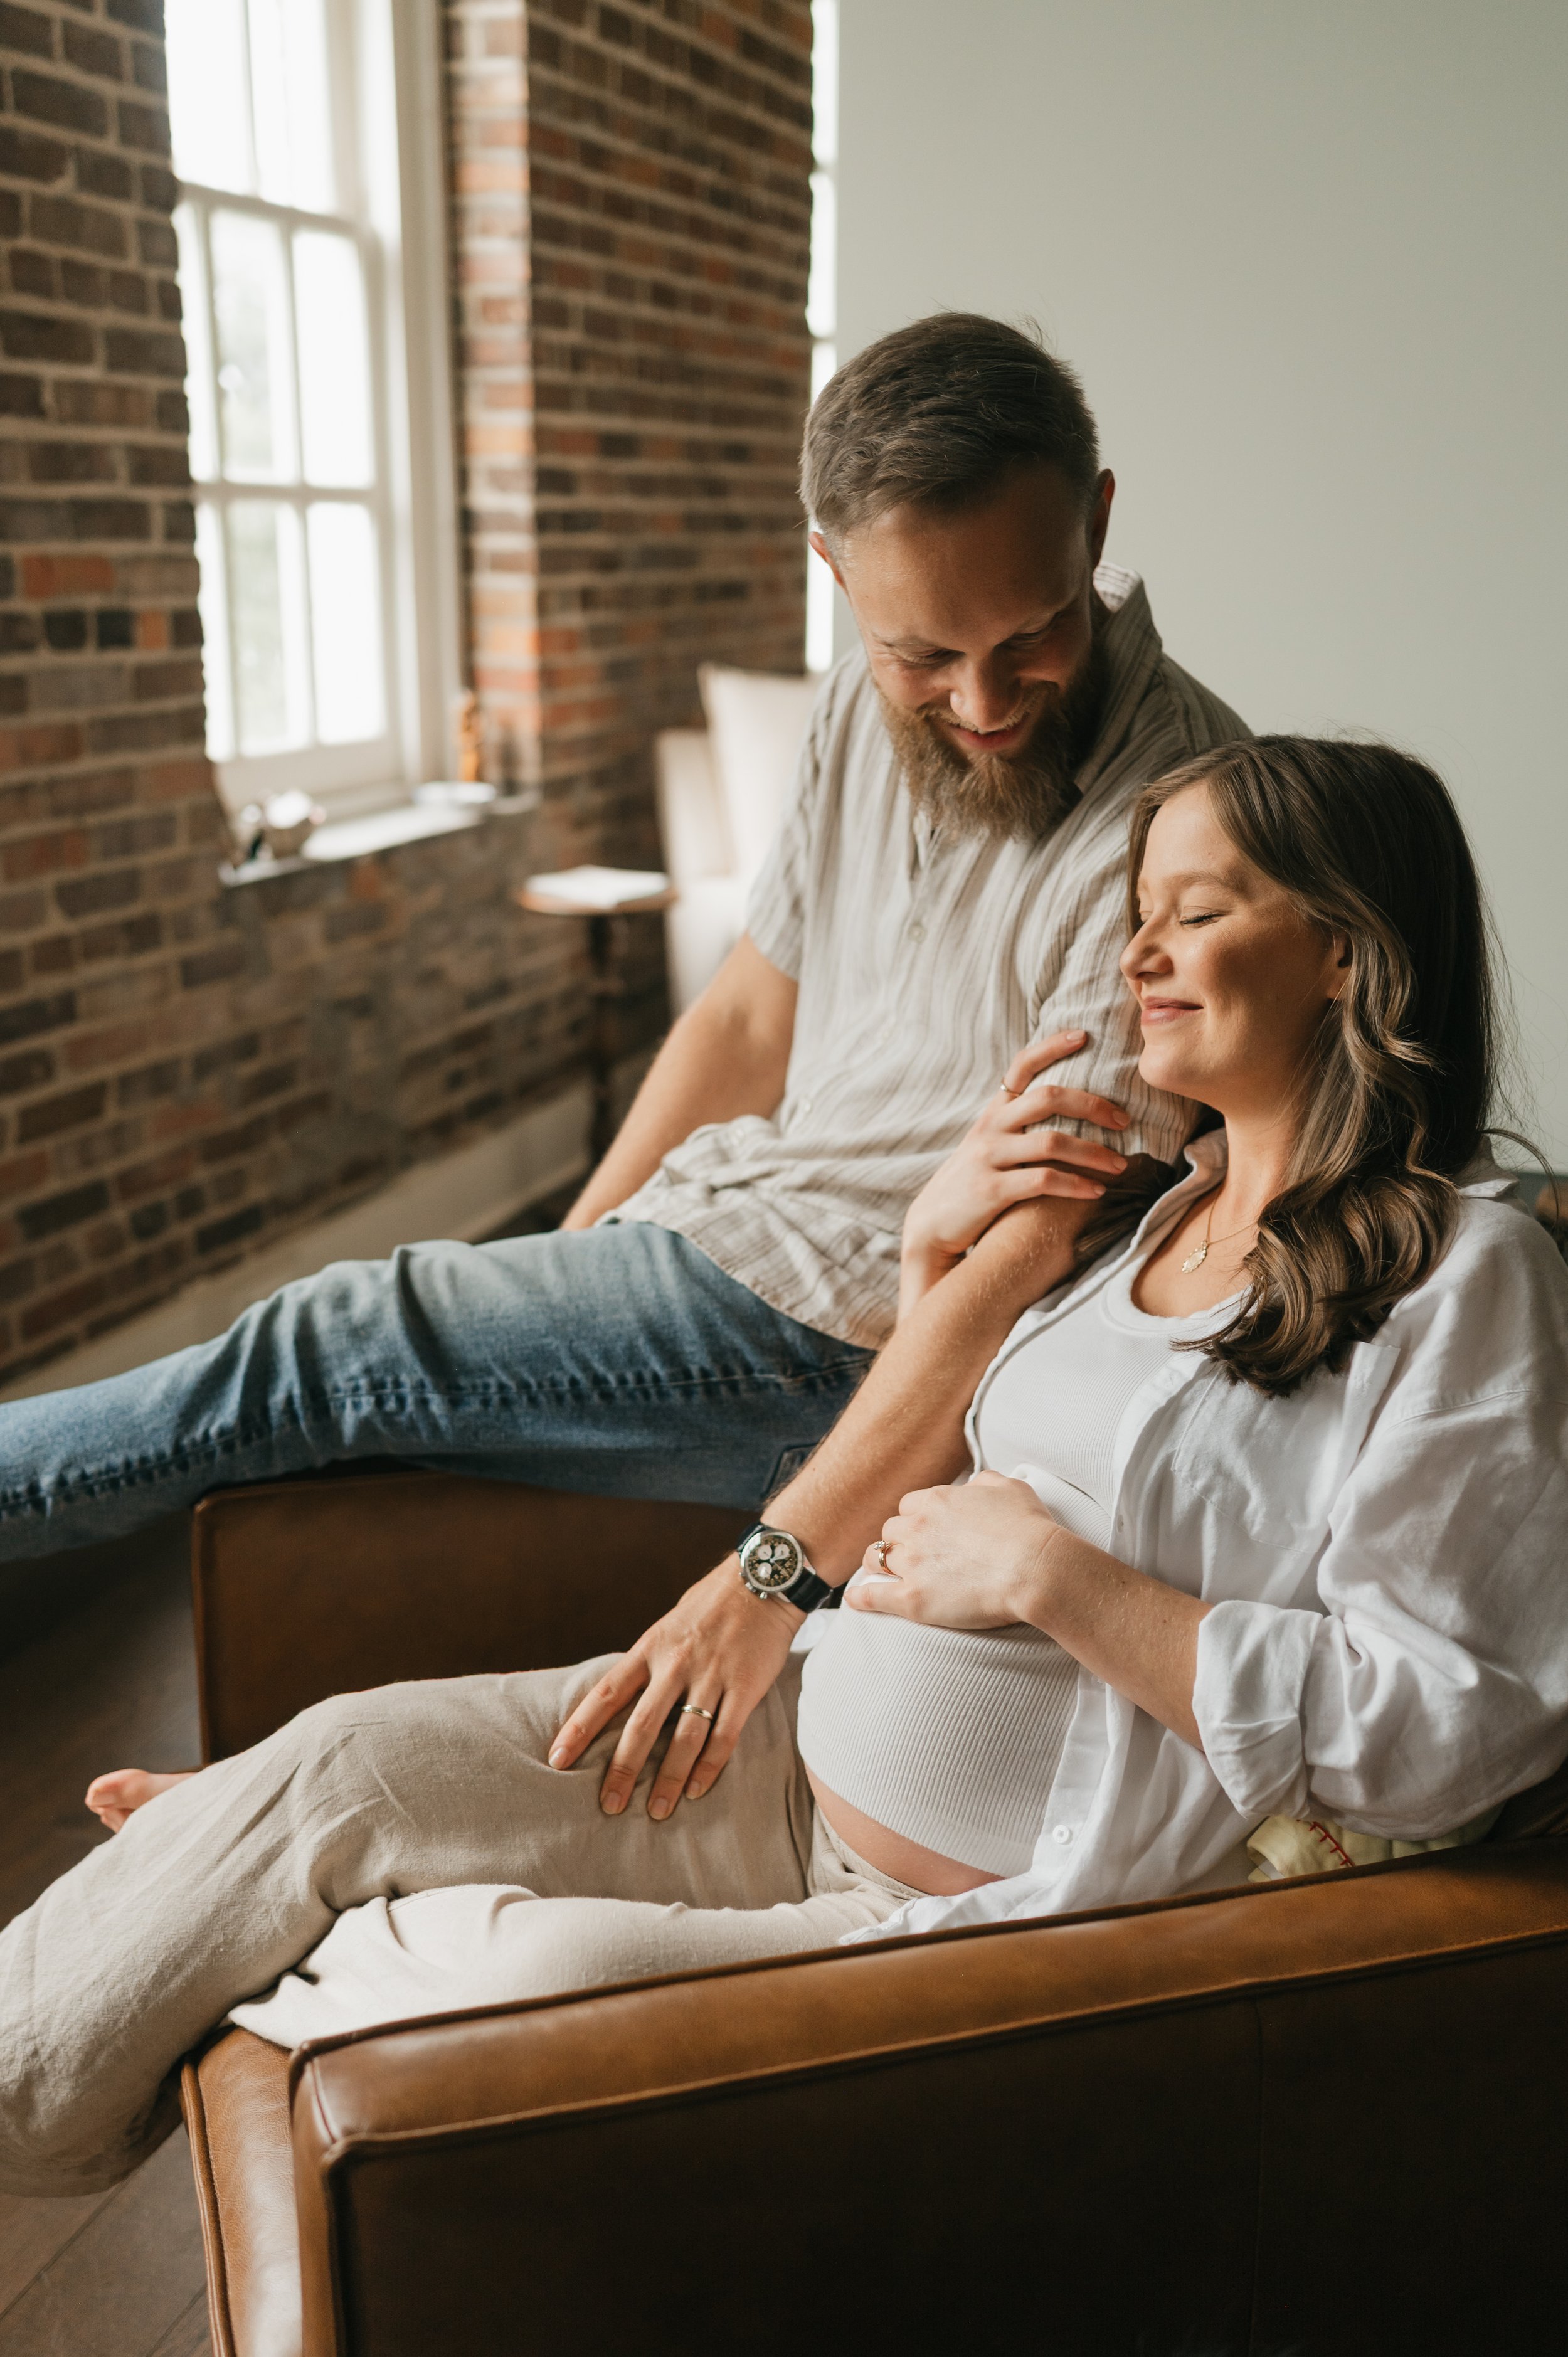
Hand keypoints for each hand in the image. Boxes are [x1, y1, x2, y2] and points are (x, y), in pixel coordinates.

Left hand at [548, 1559, 801, 1818]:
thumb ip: (649, 1662)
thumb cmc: (711, 1605)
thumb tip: (624, 1698)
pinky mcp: (745, 1686)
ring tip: (657, 1810)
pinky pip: (724, 1734)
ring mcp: (711, 1675)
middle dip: (622, 1768)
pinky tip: (697, 1790)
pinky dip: (710, 1766)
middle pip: (642, 1724)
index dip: (580, 1728)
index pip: (607, 1693)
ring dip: (669, 1778)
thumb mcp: (668, 1626)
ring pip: (684, 1736)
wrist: (763, 1580)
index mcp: (650, 1648)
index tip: (557, 1759)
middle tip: (609, 1805)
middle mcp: (675, 1663)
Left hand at [848, 1472, 1062, 1629]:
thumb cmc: (1029, 1530)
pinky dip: (861, 1598)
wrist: (1035, 1569)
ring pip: (876, 1559)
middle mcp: (918, 1528)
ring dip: (879, 1564)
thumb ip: (986, 1482)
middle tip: (909, 1553)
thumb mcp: (1010, 1487)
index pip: (909, 1505)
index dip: (915, 1518)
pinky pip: (873, 1596)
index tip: (923, 1529)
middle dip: (898, 1541)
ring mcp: (913, 1564)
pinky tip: (855, 1600)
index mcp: (937, 1501)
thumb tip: (975, 1485)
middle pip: (891, 1531)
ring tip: (882, 1573)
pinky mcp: (913, 1599)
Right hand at [899, 1032, 1128, 1311]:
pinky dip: (1075, 1185)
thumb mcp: (989, 1146)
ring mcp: (989, 1157)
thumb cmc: (972, 1184)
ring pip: (1051, 1141)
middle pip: (1048, 1097)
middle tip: (1123, 1120)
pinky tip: (1096, 1192)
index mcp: (993, 1112)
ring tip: (1120, 1165)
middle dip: (1092, 1105)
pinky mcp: (991, 1190)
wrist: (931, 1226)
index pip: (1022, 1066)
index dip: (1052, 1046)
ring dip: (1093, 1153)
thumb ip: (1018, 1127)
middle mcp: (990, 1127)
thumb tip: (1070, 1114)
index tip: (1084, 1035)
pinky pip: (1042, 1180)